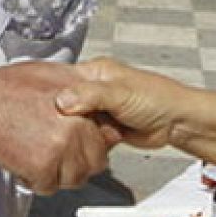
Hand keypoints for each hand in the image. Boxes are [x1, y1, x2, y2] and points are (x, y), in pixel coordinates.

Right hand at [0, 62, 119, 193]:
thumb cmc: (6, 88)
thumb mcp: (52, 75)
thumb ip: (79, 91)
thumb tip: (92, 103)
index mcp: (84, 102)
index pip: (108, 133)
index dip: (93, 140)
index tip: (80, 141)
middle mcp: (78, 125)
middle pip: (96, 160)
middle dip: (77, 161)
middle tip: (53, 150)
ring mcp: (64, 146)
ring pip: (74, 177)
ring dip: (57, 172)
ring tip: (36, 152)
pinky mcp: (45, 166)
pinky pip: (49, 186)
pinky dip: (34, 178)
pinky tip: (23, 158)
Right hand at [56, 58, 190, 149]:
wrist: (178, 123)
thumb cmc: (159, 99)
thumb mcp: (120, 93)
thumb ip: (91, 95)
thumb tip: (62, 99)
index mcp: (97, 72)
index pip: (63, 79)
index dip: (49, 92)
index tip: (37, 105)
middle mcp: (96, 89)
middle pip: (66, 103)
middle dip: (60, 116)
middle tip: (51, 126)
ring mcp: (101, 109)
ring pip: (75, 122)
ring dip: (73, 130)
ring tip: (67, 134)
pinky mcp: (105, 128)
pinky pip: (86, 135)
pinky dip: (84, 141)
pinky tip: (82, 144)